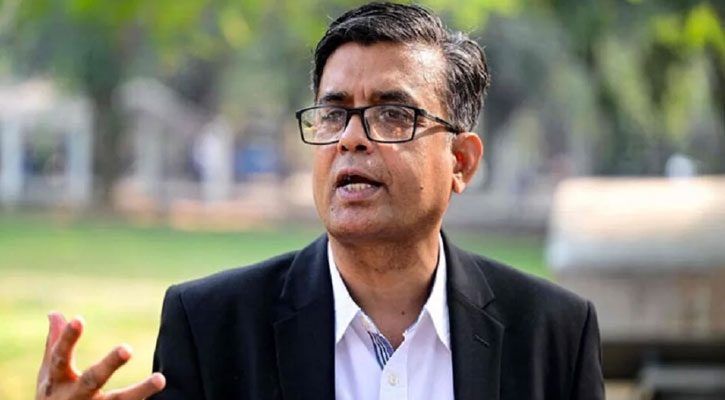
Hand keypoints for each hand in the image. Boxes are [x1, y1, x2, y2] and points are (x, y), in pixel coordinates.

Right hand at [36, 312, 165, 399]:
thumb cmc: (54, 396)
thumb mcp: (50, 374)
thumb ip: (55, 345)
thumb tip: (55, 313)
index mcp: (57, 381)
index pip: (61, 357)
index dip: (67, 339)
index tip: (78, 319)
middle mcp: (74, 397)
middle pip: (92, 380)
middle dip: (109, 365)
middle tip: (127, 348)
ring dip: (139, 391)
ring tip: (160, 379)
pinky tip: (161, 389)